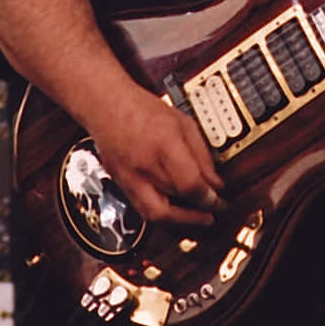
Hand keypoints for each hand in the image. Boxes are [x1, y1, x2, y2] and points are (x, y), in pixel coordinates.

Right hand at [80, 82, 225, 227]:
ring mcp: (128, 177)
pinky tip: (175, 209)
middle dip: (197, 213)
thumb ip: (201, 154)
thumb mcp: (183, 123)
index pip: (189, 184)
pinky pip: (142, 208)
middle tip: (212, 210)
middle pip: (174, 203)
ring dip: (179, 221)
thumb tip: (215, 182)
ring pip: (155, 214)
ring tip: (196, 217)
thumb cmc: (143, 109)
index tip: (219, 200)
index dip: (208, 198)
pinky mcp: (120, 183)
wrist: (106, 105)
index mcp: (164, 143)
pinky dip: (162, 214)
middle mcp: (144, 165)